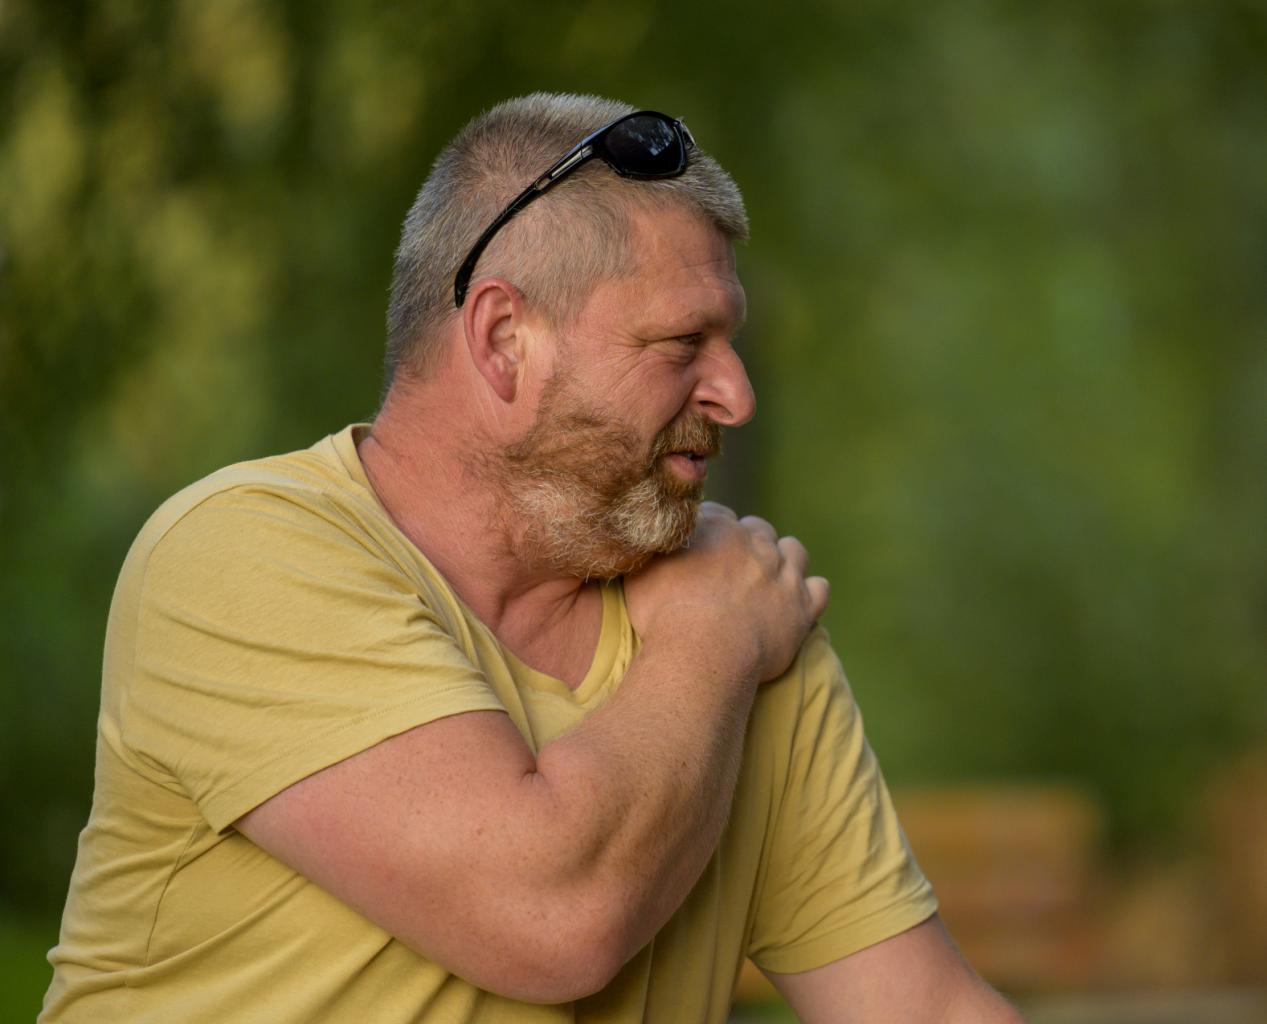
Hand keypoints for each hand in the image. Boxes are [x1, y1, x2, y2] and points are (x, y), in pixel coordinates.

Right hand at [625, 502, 829, 683]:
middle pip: (758, 529)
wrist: (705, 651)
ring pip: (794, 551)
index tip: (703, 551)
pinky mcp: (803, 607)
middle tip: (735, 569)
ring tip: (772, 579)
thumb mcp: (641, 575)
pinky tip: (799, 602)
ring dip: (785, 559)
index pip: (719, 515)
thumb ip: (650, 554)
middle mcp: (755, 543)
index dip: (711, 533)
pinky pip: (819, 589)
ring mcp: (783, 573)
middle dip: (750, 543)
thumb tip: (645, 545)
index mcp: (716, 528)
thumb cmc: (664, 615)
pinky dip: (811, 593)